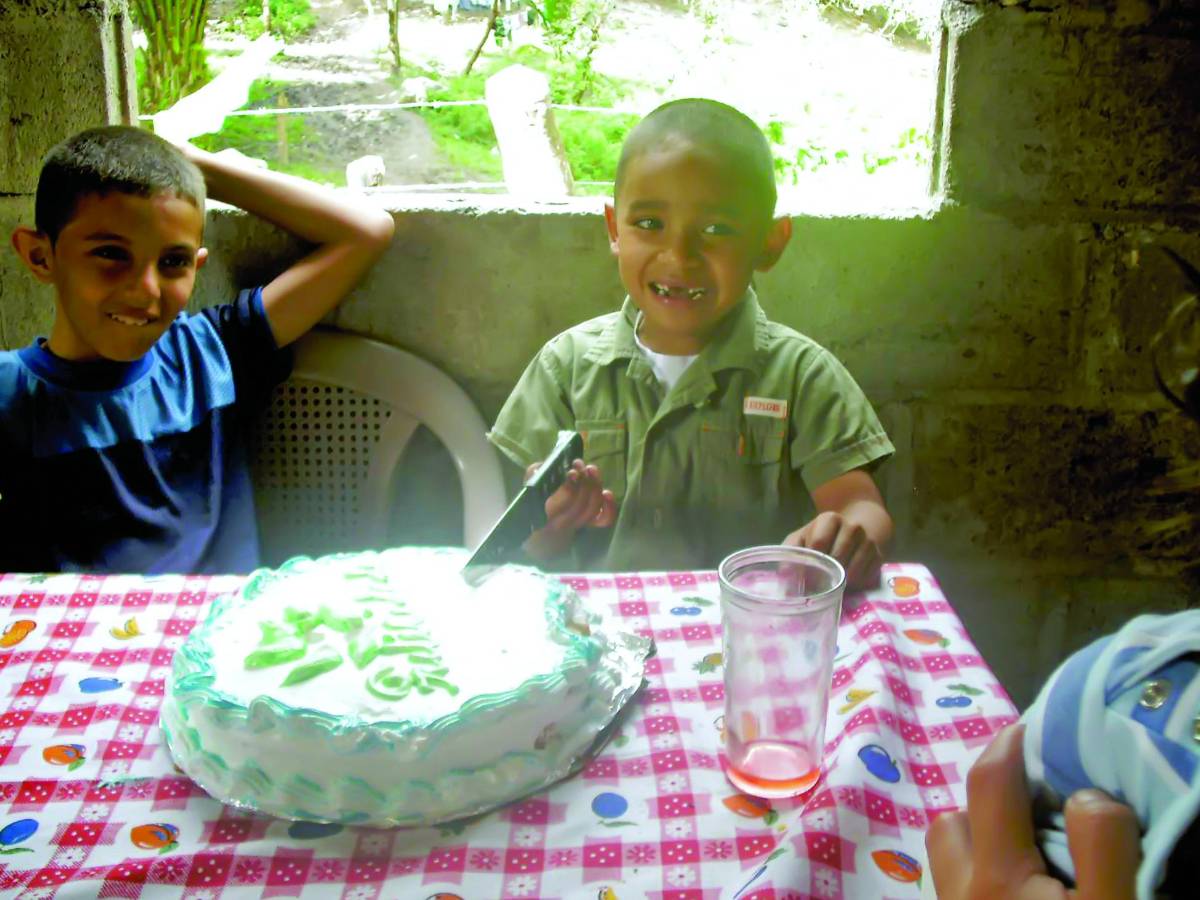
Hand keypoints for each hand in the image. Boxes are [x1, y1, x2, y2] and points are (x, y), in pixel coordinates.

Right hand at [524, 459, 615, 560]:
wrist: (542, 532)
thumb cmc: (535, 504)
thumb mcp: (529, 487)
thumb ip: (533, 475)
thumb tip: (543, 466)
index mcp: (544, 515)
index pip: (559, 505)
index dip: (569, 488)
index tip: (572, 472)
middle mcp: (562, 523)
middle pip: (579, 505)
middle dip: (583, 482)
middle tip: (579, 464)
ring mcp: (578, 524)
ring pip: (592, 509)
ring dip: (594, 486)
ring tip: (590, 469)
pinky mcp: (589, 524)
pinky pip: (604, 520)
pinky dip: (610, 507)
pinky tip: (607, 492)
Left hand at [785, 511, 881, 589]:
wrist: (853, 530)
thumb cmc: (820, 537)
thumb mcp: (801, 539)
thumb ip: (790, 552)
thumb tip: (785, 574)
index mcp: (830, 519)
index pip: (819, 543)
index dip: (810, 562)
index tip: (804, 575)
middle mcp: (853, 527)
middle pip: (837, 559)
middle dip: (825, 575)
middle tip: (817, 583)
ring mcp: (868, 542)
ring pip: (853, 571)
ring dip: (840, 582)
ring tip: (832, 582)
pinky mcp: (879, 557)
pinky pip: (866, 578)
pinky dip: (855, 585)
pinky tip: (847, 581)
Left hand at [926, 723, 1139, 899]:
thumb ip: (1100, 847)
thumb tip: (1085, 794)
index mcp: (996, 877)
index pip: (988, 783)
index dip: (1010, 745)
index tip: (1036, 728)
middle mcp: (960, 891)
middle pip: (952, 821)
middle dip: (989, 802)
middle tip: (1041, 807)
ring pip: (951, 856)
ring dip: (984, 839)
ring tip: (1035, 848)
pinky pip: (959, 884)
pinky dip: (985, 870)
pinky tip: (1027, 884)